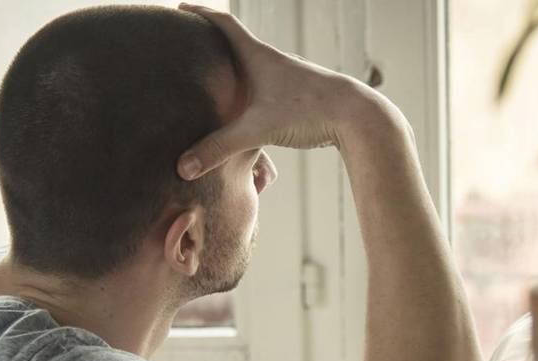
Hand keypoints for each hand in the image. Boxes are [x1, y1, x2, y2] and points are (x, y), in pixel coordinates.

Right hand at [176, 3, 370, 179]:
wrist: (358, 117)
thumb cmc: (310, 112)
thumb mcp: (258, 130)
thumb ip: (219, 148)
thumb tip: (183, 169)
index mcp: (259, 57)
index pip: (224, 25)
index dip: (200, 15)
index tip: (179, 9)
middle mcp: (274, 62)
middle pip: (236, 43)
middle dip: (212, 41)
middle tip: (188, 43)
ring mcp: (288, 79)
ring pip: (254, 67)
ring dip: (234, 67)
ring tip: (214, 77)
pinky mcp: (300, 97)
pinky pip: (267, 87)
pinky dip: (252, 90)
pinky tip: (249, 108)